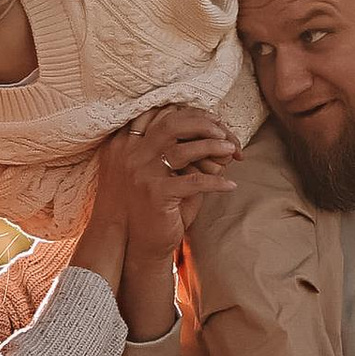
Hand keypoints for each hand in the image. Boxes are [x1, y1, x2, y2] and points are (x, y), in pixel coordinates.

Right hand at [94, 107, 238, 264]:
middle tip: (221, 129)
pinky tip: (231, 185)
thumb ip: (163, 147)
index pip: (158, 114)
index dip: (187, 113)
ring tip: (231, 149)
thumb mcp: (145, 169)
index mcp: (124, 143)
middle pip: (171, 124)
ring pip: (185, 149)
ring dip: (213, 147)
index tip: (208, 118)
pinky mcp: (156, 194)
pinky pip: (195, 182)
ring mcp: (142, 173)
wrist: (131, 242)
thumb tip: (200, 128)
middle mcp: (129, 153)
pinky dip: (217, 183)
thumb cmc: (143, 203)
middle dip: (201, 123)